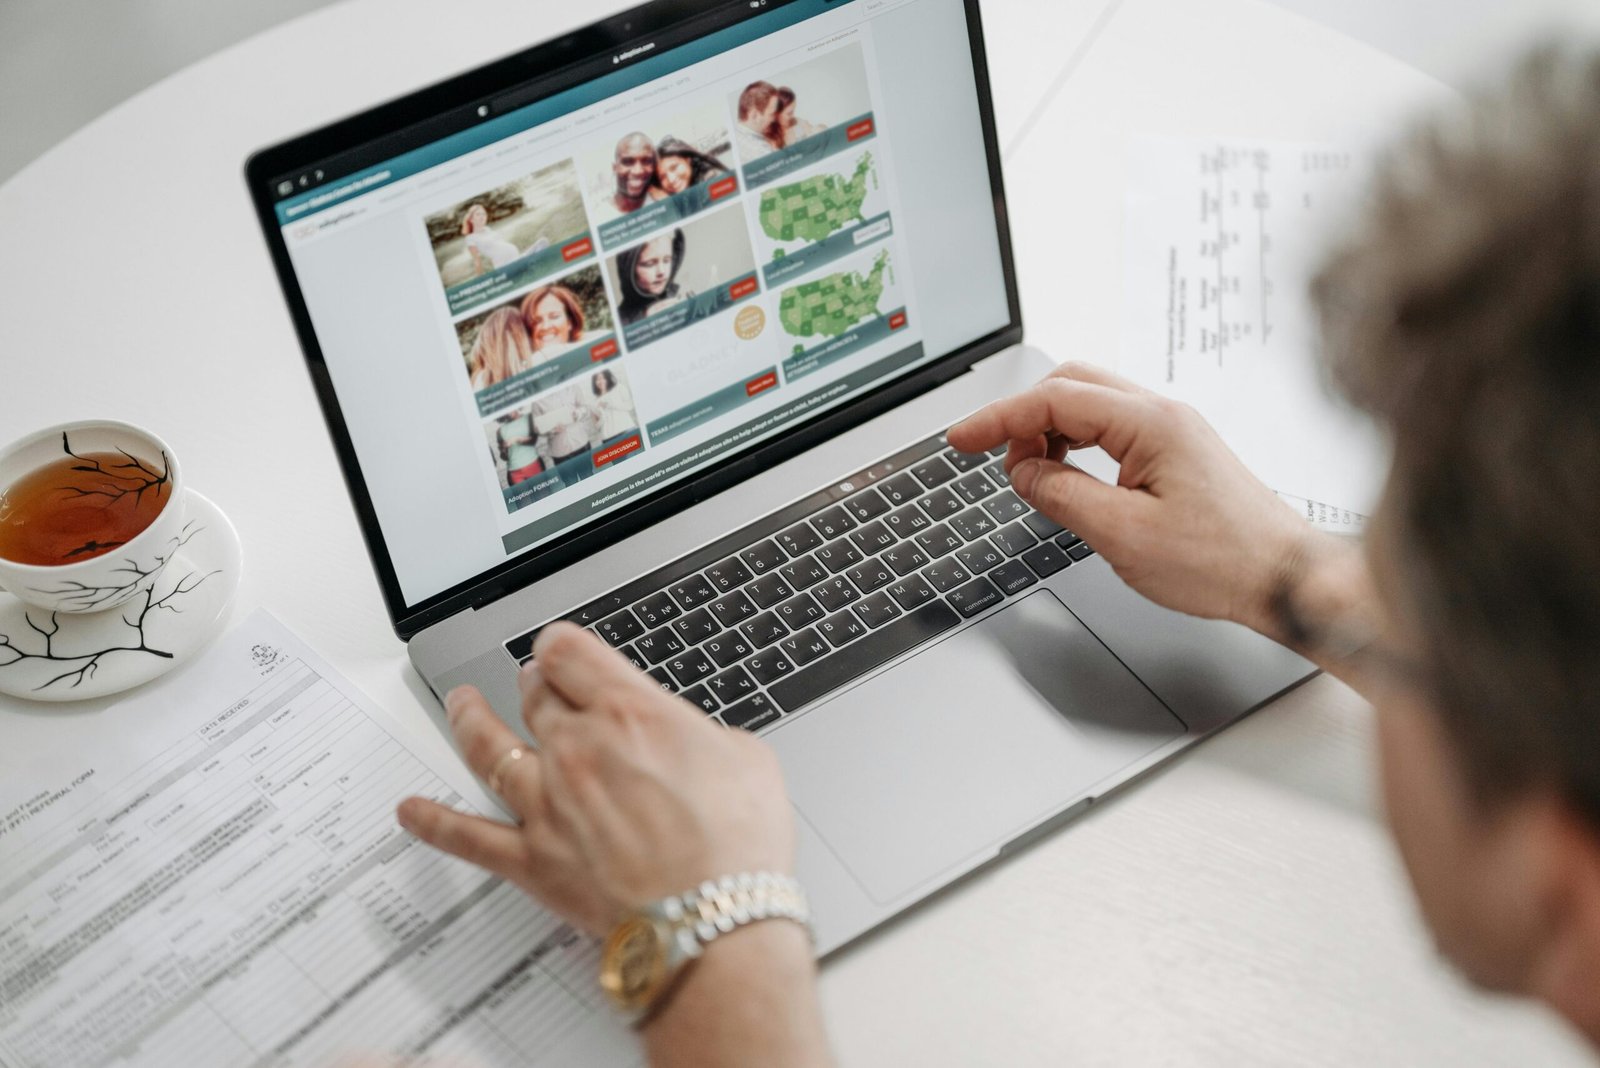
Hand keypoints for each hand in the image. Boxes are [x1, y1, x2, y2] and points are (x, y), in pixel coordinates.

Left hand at [397, 623, 795, 935]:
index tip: (564, 652)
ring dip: (469, 720)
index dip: (562, 646)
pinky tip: (411, 811)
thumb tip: (695, 742)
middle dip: (535, 683)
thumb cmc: (737, 846)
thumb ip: (704, 735)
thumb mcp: (747, 758)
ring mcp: (547, 803)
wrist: (714, 920)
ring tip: (461, 706)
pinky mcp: (533, 859)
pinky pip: (468, 836)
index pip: (568, 651)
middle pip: (534, 695)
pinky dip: (434, 822)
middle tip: (536, 683)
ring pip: (488, 747)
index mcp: (630, 713)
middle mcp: (578, 749)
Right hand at [947, 361, 1318, 636]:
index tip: (961, 440)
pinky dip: (1076, 442)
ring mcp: (1172, 429)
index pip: (1053, 400)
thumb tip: (1022, 472)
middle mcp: (1164, 414)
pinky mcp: (1177, 450)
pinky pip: (1112, 427)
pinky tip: (1068, 477)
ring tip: (1031, 474)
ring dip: (1049, 429)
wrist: (1286, 579)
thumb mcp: (1123, 536)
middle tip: (994, 458)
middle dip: (1022, 416)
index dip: (998, 419)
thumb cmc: (1224, 562)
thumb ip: (1062, 495)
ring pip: (1090, 403)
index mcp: (1151, 424)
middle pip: (1070, 384)